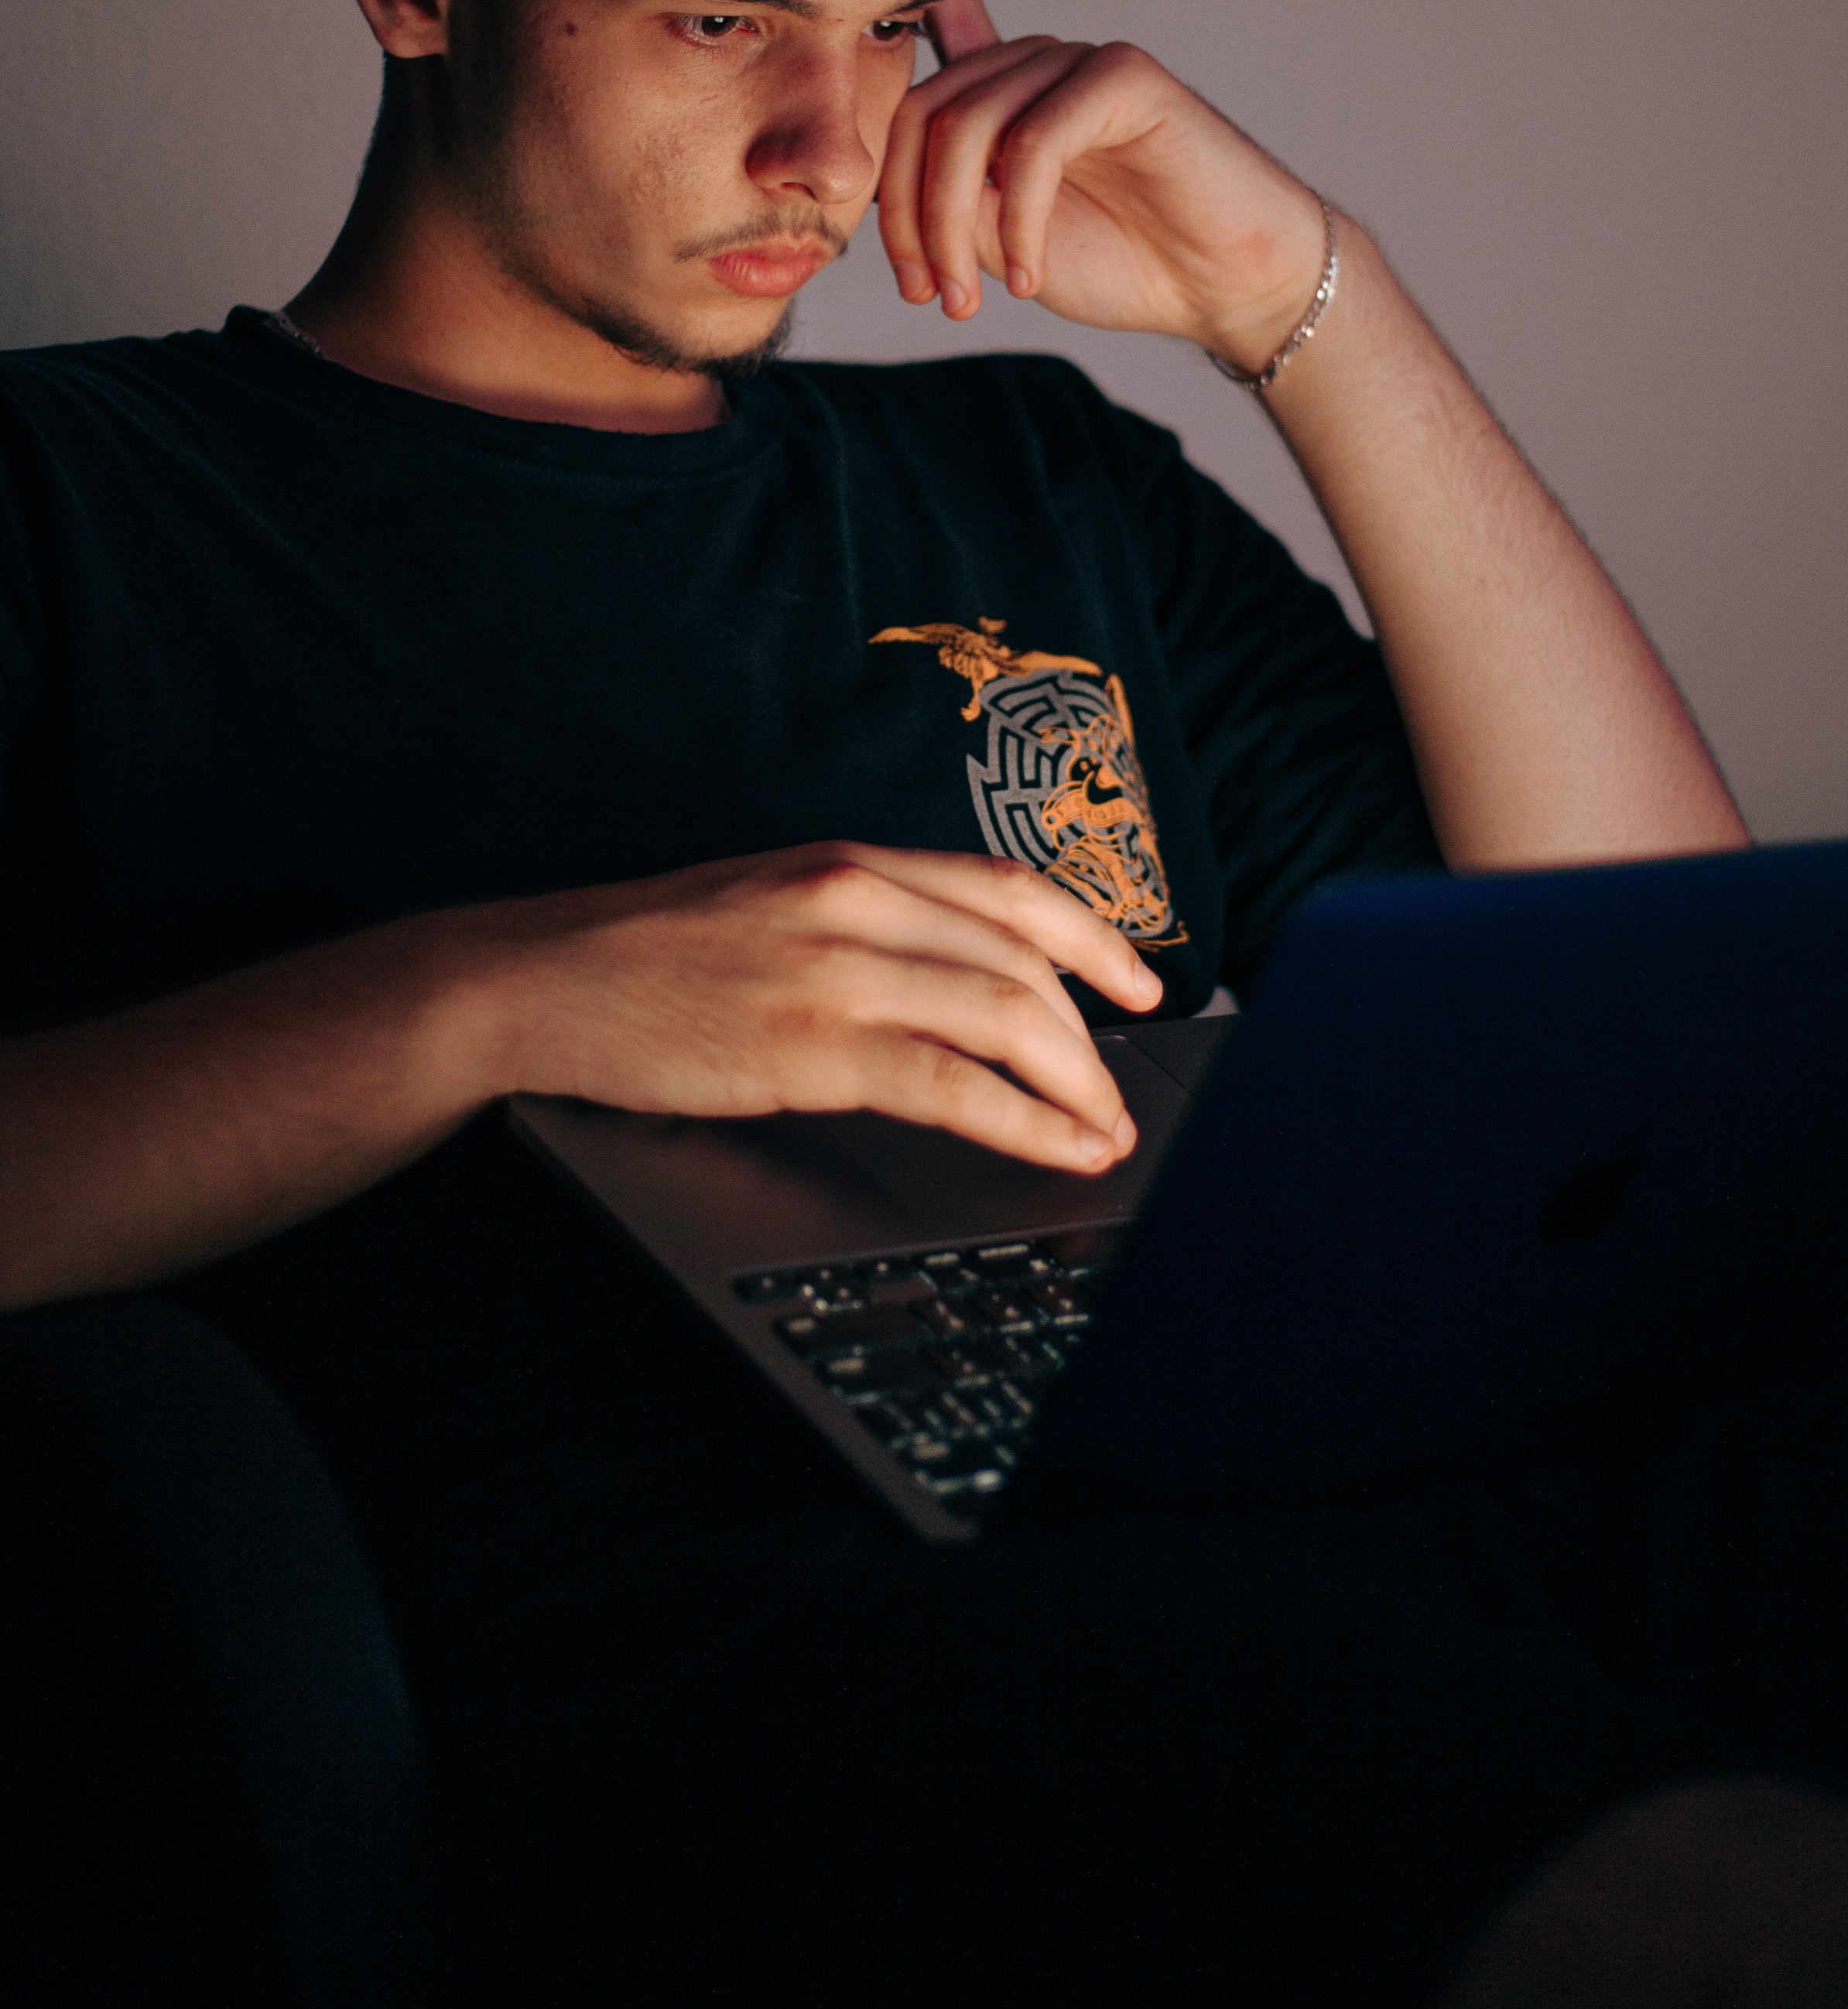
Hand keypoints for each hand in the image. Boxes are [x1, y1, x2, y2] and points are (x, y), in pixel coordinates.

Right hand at [486, 841, 1161, 1171]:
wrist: (542, 981)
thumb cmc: (647, 954)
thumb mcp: (771, 902)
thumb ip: (861, 921)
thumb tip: (950, 971)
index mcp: (852, 862)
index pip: (1011, 889)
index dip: (1095, 939)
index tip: (1143, 982)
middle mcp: (858, 900)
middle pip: (1025, 960)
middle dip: (1092, 1035)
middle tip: (1122, 1089)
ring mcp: (837, 970)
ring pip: (1008, 1017)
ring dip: (1077, 1083)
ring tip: (1106, 1129)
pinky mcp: (812, 1046)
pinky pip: (955, 1085)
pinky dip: (1026, 1121)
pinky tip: (1056, 1147)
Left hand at [875, 0, 1330, 370]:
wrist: (1232, 285)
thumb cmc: (1130, 264)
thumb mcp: (1006, 246)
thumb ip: (950, 210)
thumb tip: (886, 199)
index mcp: (1002, 97)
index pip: (909, 124)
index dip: (892, 208)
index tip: (913, 290)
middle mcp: (1035, 66)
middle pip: (926, 117)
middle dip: (914, 219)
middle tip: (936, 296)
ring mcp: (1079, 63)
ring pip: (969, 126)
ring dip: (953, 226)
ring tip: (977, 298)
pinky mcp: (1125, 77)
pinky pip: (1035, 140)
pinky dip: (1019, 219)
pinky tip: (1031, 276)